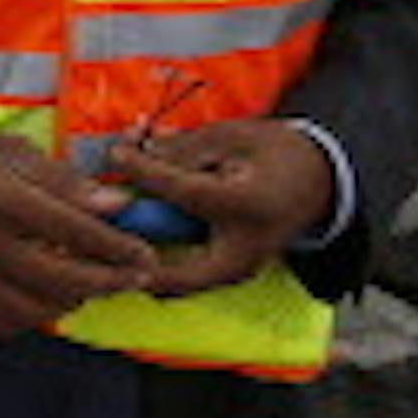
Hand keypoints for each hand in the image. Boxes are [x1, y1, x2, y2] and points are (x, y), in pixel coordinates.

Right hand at [0, 114, 158, 334]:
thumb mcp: (5, 150)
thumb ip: (61, 182)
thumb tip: (114, 206)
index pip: (75, 232)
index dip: (118, 247)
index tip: (145, 254)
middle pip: (62, 280)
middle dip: (108, 282)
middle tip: (133, 278)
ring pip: (34, 311)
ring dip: (71, 302)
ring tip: (87, 284)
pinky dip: (30, 316)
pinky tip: (42, 297)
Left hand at [106, 121, 335, 299]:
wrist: (321, 183)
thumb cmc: (276, 154)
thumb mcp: (233, 136)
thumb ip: (184, 148)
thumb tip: (135, 152)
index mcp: (246, 208)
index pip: (180, 192)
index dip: (141, 170)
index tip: (112, 153)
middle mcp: (242, 253)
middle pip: (172, 275)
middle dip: (131, 260)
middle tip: (96, 237)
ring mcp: (237, 272)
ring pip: (176, 281)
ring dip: (141, 260)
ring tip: (112, 231)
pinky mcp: (230, 274)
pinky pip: (185, 273)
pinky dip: (159, 258)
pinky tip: (136, 231)